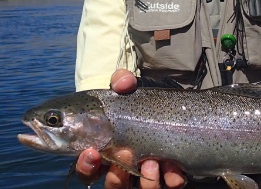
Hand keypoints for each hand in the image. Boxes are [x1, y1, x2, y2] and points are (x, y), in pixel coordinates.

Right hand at [75, 70, 186, 187]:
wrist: (170, 108)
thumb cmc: (138, 103)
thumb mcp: (128, 91)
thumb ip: (121, 82)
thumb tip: (123, 83)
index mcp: (105, 152)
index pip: (87, 170)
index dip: (86, 166)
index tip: (92, 153)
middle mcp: (123, 168)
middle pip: (112, 185)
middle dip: (117, 174)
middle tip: (126, 153)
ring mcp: (146, 174)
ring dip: (145, 180)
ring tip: (153, 162)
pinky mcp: (169, 176)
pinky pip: (169, 186)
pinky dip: (171, 179)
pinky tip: (174, 167)